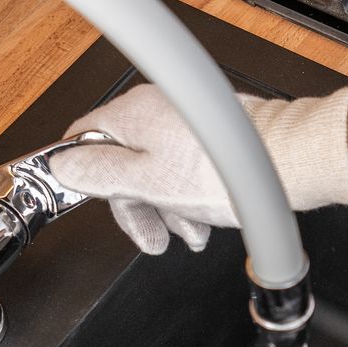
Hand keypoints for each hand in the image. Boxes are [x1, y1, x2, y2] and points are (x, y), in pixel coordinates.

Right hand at [47, 83, 347, 254]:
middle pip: (124, 162)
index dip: (83, 177)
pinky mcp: (209, 134)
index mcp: (131, 115)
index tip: (90, 201)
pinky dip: (187, 196)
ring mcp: (184, 120)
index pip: (84, 140)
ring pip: (157, 169)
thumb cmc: (225, 173)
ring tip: (188, 234)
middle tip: (152, 237)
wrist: (284, 163)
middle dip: (137, 206)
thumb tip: (63, 166)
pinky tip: (202, 220)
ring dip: (166, 208)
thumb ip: (99, 173)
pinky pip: (184, 167)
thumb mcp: (146, 182)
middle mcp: (155, 109)